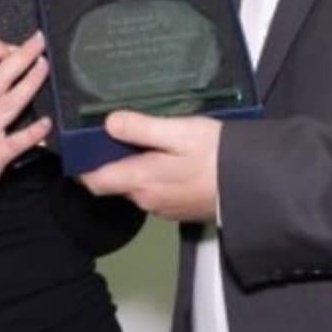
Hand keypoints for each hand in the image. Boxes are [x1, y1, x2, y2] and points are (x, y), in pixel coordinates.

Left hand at [79, 111, 220, 221]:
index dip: (82, 166)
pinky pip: (155, 191)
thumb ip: (142, 128)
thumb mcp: (178, 132)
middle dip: (110, 160)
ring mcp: (163, 208)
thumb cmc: (216, 156)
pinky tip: (167, 157)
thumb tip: (109, 123)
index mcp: (140, 180)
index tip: (78, 147)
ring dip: (134, 167)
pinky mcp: (179, 208)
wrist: (253, 186)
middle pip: (115, 181)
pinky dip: (153, 175)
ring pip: (136, 186)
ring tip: (142, 140)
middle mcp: (146, 199)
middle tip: (113, 132)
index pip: (94, 181)